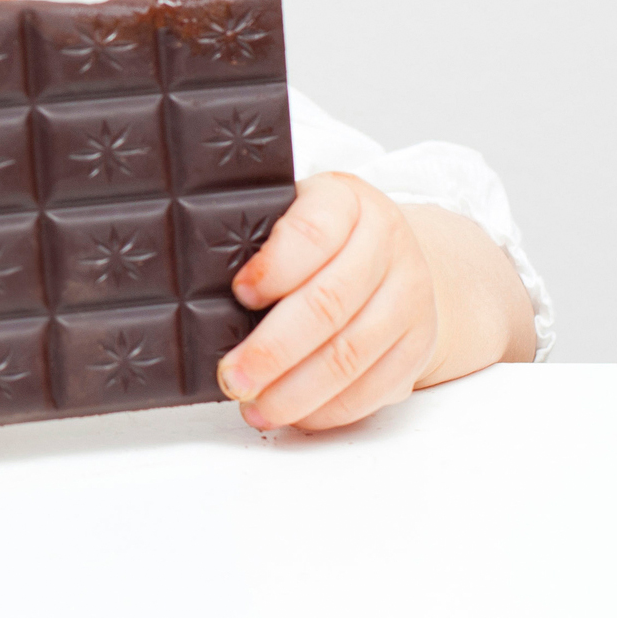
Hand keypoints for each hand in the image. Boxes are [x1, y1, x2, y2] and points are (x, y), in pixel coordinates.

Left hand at [216, 172, 439, 430]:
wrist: (397, 257)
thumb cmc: (321, 237)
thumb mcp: (291, 213)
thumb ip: (257, 240)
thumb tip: (198, 288)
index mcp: (346, 202)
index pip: (312, 233)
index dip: (274, 268)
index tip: (239, 294)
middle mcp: (386, 244)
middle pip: (329, 304)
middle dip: (273, 349)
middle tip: (232, 376)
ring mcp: (409, 295)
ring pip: (351, 353)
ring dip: (297, 391)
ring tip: (255, 406)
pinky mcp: (418, 344)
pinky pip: (375, 386)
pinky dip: (330, 409)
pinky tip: (294, 415)